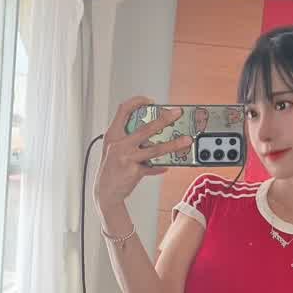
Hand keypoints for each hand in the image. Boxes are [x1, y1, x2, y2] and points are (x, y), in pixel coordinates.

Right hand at [92, 96, 193, 212]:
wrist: (105, 192)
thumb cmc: (112, 169)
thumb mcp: (114, 150)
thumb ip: (129, 139)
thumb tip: (153, 132)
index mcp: (113, 135)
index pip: (123, 110)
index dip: (137, 101)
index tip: (151, 101)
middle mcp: (119, 144)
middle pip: (145, 128)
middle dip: (164, 119)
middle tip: (177, 113)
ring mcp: (127, 158)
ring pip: (155, 149)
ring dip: (174, 144)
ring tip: (187, 140)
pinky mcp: (134, 172)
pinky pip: (153, 167)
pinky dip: (160, 167)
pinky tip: (167, 166)